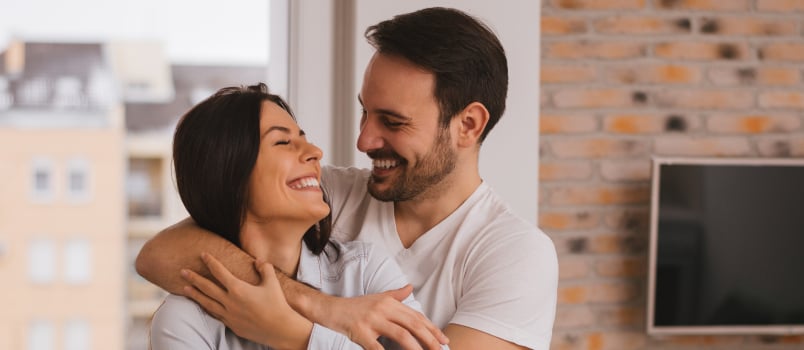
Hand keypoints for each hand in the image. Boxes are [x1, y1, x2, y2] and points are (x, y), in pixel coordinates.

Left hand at [181, 252, 311, 348]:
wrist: (280, 329)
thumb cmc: (277, 304)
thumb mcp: (272, 283)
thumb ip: (264, 268)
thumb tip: (258, 260)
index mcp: (238, 289)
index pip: (220, 272)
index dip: (211, 262)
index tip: (203, 254)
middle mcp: (230, 301)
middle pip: (207, 287)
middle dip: (194, 278)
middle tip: (182, 271)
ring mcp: (229, 314)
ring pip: (207, 302)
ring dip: (195, 294)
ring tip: (184, 288)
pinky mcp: (231, 325)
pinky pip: (215, 314)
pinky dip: (206, 308)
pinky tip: (202, 305)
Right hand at [313, 285, 446, 349]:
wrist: (330, 309)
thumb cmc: (355, 306)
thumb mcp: (377, 298)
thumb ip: (396, 295)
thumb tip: (410, 287)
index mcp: (390, 303)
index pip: (416, 316)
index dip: (431, 328)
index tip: (443, 340)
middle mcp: (383, 309)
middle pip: (412, 325)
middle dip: (429, 338)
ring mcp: (372, 320)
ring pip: (400, 335)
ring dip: (415, 348)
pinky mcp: (360, 332)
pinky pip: (377, 347)